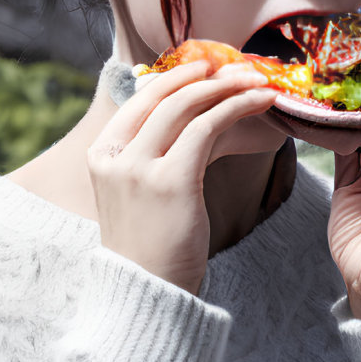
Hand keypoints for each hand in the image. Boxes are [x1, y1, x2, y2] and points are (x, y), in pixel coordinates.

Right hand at [87, 61, 278, 292]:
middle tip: (233, 66)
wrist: (147, 294)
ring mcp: (138, 166)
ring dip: (226, 87)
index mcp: (100, 153)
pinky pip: (207, 128)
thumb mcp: (134, 191)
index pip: (139, 101)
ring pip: (186, 106)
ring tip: (256, 81)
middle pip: (162, 97)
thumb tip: (188, 119)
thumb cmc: (149, 247)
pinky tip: (259, 103)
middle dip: (202, 75)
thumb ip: (148, 155)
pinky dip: (236, 108)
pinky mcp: (170, 180)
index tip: (202, 69)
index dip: (173, 79)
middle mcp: (114, 154)